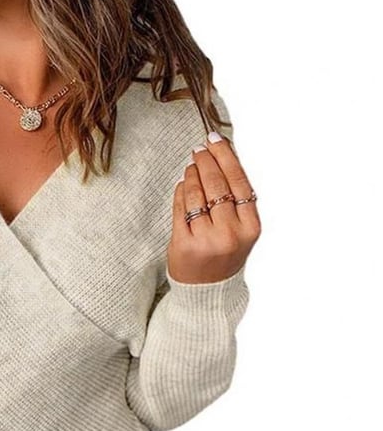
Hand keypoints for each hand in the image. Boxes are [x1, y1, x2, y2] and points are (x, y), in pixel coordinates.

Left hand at [167, 132, 260, 283]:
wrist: (207, 291)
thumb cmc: (224, 255)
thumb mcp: (241, 230)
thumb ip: (236, 200)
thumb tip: (222, 158)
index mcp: (250, 227)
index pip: (238, 182)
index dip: (226, 157)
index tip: (216, 139)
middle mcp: (230, 233)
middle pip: (217, 185)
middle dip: (206, 161)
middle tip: (199, 148)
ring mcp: (206, 240)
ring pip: (197, 195)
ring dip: (192, 175)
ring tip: (191, 165)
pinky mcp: (184, 245)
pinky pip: (180, 209)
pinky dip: (181, 192)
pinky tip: (183, 183)